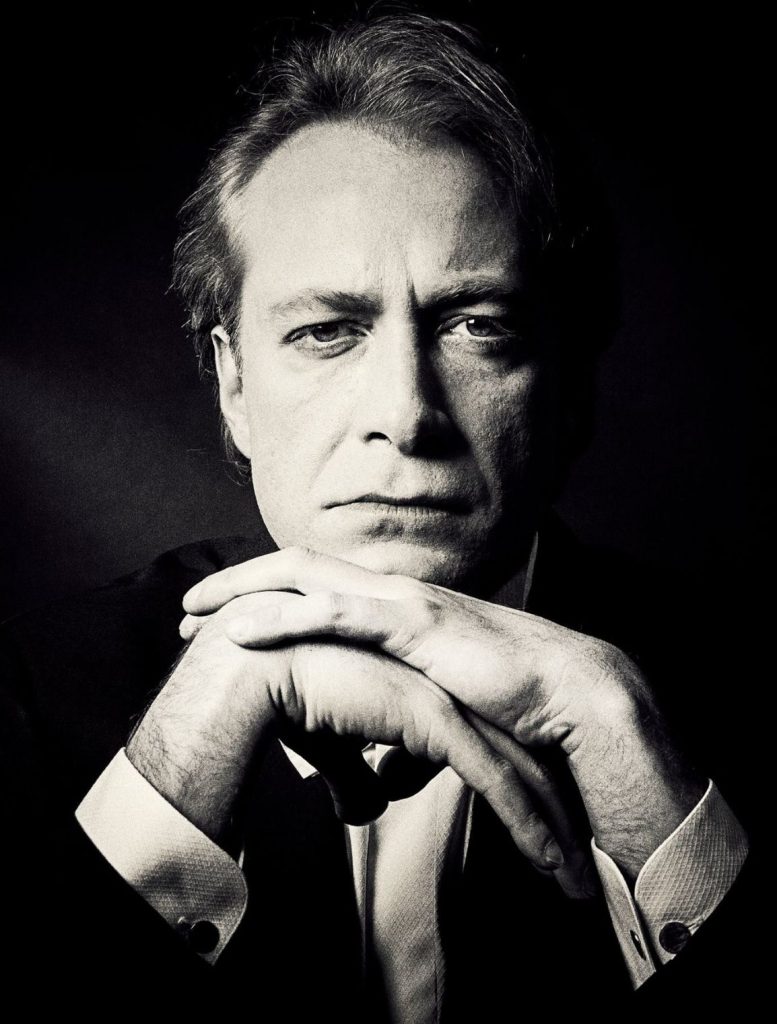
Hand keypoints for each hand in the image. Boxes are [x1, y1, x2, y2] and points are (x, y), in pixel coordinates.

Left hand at [182, 546, 706, 877]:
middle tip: (188, 608)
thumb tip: (383, 772)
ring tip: (193, 611)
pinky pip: (334, 613)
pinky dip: (282, 617)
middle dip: (238, 582)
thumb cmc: (509, 701)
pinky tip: (240, 631)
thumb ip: (407, 734)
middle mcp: (395, 591)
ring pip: (304, 578)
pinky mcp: (414, 622)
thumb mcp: (442, 714)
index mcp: (400, 606)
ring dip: (244, 591)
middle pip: (297, 568)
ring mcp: (402, 600)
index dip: (267, 599)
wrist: (566, 693)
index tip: (221, 622)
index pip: (320, 588)